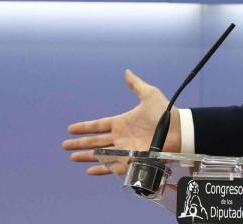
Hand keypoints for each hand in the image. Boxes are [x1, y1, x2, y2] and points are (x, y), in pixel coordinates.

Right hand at [62, 69, 179, 174]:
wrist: (178, 131)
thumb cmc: (165, 113)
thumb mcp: (149, 95)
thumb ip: (136, 85)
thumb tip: (126, 71)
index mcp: (121, 122)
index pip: (98, 125)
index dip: (84, 127)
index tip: (70, 129)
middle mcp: (120, 137)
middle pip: (94, 141)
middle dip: (79, 143)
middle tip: (64, 146)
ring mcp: (124, 149)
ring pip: (99, 154)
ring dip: (85, 156)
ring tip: (72, 158)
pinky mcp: (130, 160)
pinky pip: (112, 166)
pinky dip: (100, 169)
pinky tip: (90, 170)